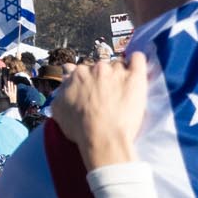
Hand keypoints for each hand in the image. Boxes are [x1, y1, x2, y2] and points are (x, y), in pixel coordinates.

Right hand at [50, 52, 152, 168]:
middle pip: (100, 67)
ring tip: (122, 92)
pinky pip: (138, 59)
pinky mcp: (135, 77)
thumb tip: (65, 82)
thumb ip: (62, 91)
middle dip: (103, 78)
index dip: (86, 81)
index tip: (90, 91)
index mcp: (78, 74)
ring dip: (119, 74)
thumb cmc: (81, 129)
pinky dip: (136, 62)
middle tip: (106, 96)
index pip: (82, 70)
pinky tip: (136, 70)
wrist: (103, 138)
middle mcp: (96, 68)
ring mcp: (116, 71)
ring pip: (118, 65)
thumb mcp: (59, 110)